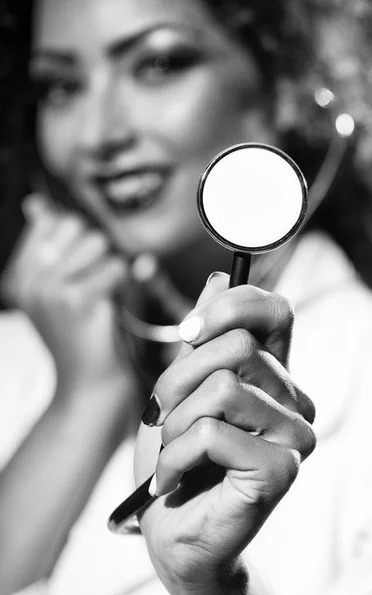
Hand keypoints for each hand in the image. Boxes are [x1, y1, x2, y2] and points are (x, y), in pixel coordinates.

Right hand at [1, 194, 130, 395]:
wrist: (88, 384)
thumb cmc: (83, 336)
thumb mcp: (58, 289)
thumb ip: (52, 248)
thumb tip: (37, 204)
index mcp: (20, 274)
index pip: (52, 221)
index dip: (80, 239)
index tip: (85, 268)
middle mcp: (28, 279)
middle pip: (76, 226)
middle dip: (97, 250)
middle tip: (97, 283)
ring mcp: (47, 288)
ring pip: (97, 242)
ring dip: (110, 266)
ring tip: (102, 295)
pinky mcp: (73, 300)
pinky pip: (114, 266)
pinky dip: (122, 283)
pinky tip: (110, 306)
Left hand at [134, 272, 315, 594]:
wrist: (170, 529)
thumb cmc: (176, 456)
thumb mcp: (179, 387)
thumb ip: (202, 338)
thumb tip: (217, 279)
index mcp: (271, 374)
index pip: (275, 311)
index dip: (234, 305)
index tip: (189, 332)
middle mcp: (292, 399)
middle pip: (236, 346)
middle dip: (178, 379)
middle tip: (163, 416)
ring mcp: (294, 435)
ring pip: (222, 388)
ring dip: (175, 423)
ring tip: (172, 453)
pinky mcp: (282, 470)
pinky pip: (213, 433)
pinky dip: (176, 456)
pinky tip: (175, 479)